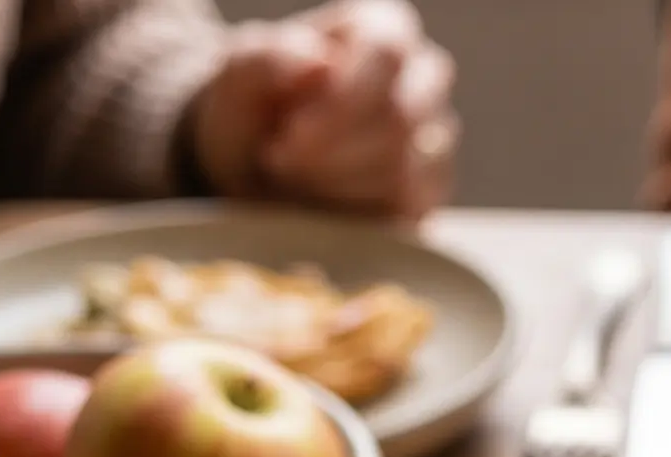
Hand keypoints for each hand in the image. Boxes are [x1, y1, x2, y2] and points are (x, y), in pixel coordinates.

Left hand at [190, 0, 456, 218]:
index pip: (387, 54)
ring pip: (404, 170)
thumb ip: (267, 58)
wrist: (257, 168)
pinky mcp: (432, 191)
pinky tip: (324, 203)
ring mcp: (434, 137)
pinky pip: (409, 210)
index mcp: (382, 27)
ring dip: (337, 185)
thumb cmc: (252, 111)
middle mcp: (422, 77)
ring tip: (295, 179)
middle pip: (401, 118)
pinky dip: (357, 214)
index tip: (286, 138)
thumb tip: (321, 62)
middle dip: (334, 152)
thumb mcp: (235, 77)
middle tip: (281, 166)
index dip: (339, 103)